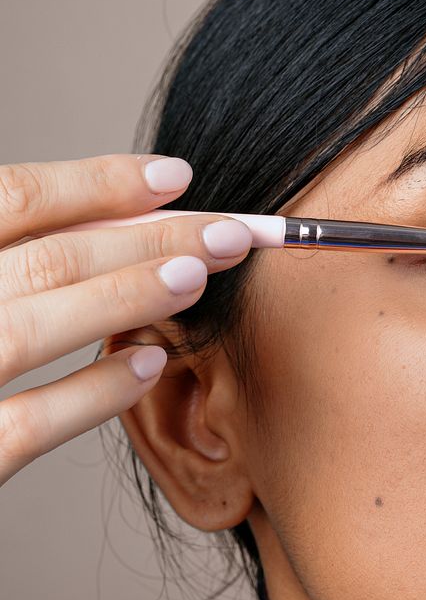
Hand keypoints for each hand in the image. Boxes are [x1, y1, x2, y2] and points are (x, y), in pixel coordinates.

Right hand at [0, 153, 252, 486]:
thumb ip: (11, 261)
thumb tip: (115, 224)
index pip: (13, 201)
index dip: (99, 183)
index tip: (178, 177)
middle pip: (46, 257)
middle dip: (150, 239)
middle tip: (230, 230)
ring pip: (34, 326)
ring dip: (127, 296)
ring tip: (198, 280)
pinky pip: (27, 423)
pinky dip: (94, 391)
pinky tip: (152, 366)